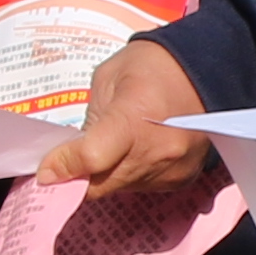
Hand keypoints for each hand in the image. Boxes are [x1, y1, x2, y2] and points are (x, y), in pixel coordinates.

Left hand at [39, 35, 213, 197]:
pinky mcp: (181, 180)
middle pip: (100, 184)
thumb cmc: (154, 66)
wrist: (209, 71)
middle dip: (78, 177)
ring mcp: (171, 171)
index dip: (63, 166)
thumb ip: (88, 120)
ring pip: (118, 189)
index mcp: (133, 119)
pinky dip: (128, 175)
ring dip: (104, 176)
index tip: (46, 171)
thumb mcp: (108, 78)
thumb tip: (69, 155)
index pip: (90, 158)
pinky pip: (141, 187)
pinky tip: (133, 152)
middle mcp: (156, 152)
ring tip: (108, 149)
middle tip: (67, 162)